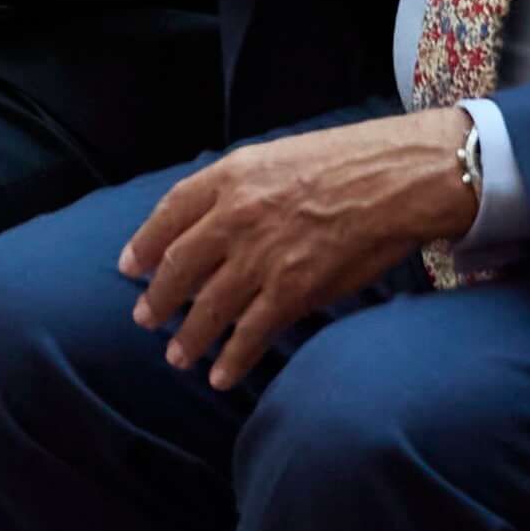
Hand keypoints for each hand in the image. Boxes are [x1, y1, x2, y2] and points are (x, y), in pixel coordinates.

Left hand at [119, 110, 478, 389]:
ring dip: (188, 337)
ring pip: (209, 306)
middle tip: (144, 319)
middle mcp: (236, 217)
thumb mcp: (277, 155)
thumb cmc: (347, 161)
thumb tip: (211, 217)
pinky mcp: (292, 290)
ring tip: (177, 357)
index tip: (130, 266)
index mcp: (230, 177)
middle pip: (180, 266)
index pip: (170, 212)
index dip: (145, 243)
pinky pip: (251, 332)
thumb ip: (238, 186)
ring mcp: (261, 256)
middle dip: (158, 298)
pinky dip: (232, 358)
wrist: (399, 179)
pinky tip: (220, 376)